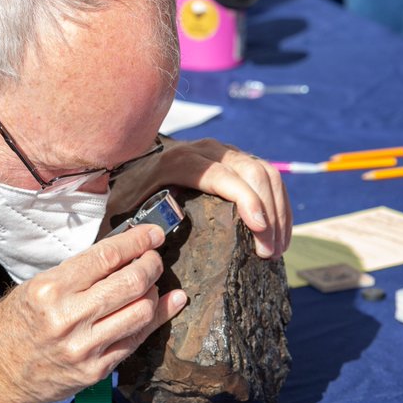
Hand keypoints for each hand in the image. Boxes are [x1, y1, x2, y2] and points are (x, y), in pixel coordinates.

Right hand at [0, 224, 186, 402]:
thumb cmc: (13, 327)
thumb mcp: (34, 288)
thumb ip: (76, 274)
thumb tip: (120, 255)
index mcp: (50, 290)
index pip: (106, 257)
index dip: (137, 242)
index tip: (152, 234)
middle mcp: (69, 318)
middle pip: (131, 283)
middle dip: (151, 265)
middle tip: (153, 259)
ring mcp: (85, 347)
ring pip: (141, 312)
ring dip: (153, 292)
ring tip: (149, 284)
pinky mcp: (95, 370)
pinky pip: (136, 340)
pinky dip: (155, 320)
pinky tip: (164, 305)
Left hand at [104, 138, 291, 258]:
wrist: (130, 163)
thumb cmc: (126, 192)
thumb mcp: (123, 206)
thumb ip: (134, 221)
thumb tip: (150, 244)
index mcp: (179, 161)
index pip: (222, 176)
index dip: (246, 200)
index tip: (259, 228)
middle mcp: (206, 150)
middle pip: (252, 174)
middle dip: (268, 214)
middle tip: (269, 252)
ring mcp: (224, 152)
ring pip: (266, 174)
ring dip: (278, 211)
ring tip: (276, 249)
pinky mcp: (236, 159)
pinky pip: (268, 176)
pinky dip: (278, 204)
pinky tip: (279, 233)